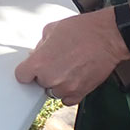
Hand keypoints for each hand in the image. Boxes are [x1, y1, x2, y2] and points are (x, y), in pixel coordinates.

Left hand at [14, 9, 129, 104]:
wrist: (108, 37)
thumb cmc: (82, 30)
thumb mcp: (51, 30)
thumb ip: (40, 46)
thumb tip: (37, 54)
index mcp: (40, 62)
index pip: (21, 76)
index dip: (26, 70)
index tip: (30, 68)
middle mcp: (51, 78)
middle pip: (38, 83)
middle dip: (44, 74)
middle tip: (55, 62)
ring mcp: (66, 87)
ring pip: (53, 91)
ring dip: (57, 83)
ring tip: (68, 67)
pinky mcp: (81, 93)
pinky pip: (67, 99)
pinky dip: (69, 91)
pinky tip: (74, 77)